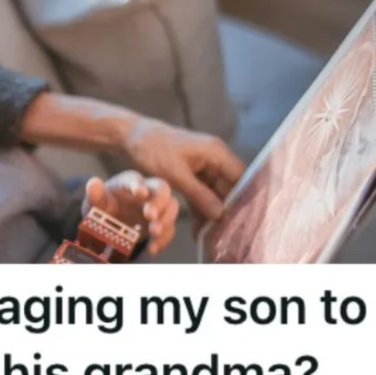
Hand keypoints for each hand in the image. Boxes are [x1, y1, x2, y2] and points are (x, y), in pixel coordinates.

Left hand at [83, 171, 178, 255]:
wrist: (109, 223)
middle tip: (149, 216)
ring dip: (166, 220)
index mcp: (128, 182)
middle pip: (162, 189)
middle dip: (158, 202)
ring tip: (154, 233)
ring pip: (172, 206)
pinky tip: (153, 249)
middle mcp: (147, 190)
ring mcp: (157, 206)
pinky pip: (169, 229)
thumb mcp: (95, 203)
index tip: (139, 193)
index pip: (136, 179)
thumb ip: (94, 195)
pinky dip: (164, 240)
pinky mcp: (161, 222)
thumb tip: (93, 183)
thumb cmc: (103, 207)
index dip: (138, 185)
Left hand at [118, 116, 245, 231]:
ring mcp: (204, 166)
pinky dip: (200, 209)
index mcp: (216, 152)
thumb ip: (199, 194)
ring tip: (211, 237)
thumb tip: (221, 214)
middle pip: (230, 188)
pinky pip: (203, 193)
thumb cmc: (151, 149)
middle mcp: (215, 158)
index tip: (243, 221)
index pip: (242, 177)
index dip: (245, 199)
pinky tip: (198, 229)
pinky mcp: (193, 173)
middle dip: (228, 210)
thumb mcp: (175, 175)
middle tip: (226, 235)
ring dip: (213, 213)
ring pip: (216, 193)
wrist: (130, 137)